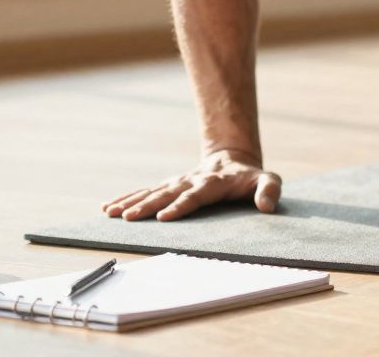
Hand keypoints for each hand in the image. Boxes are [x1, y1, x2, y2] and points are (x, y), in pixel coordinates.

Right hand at [101, 148, 281, 221]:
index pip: (195, 195)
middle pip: (167, 193)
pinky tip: (108, 207)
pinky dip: (127, 198)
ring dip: (131, 202)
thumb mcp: (268, 180)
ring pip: (151, 192)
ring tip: (111, 213)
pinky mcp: (168, 186)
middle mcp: (190, 181)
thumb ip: (270, 191)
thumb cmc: (251, 177)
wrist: (232, 160)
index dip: (180, 205)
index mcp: (213, 182)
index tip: (164, 217)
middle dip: (148, 205)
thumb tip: (267, 207)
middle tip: (129, 218)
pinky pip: (145, 191)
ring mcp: (177, 182)